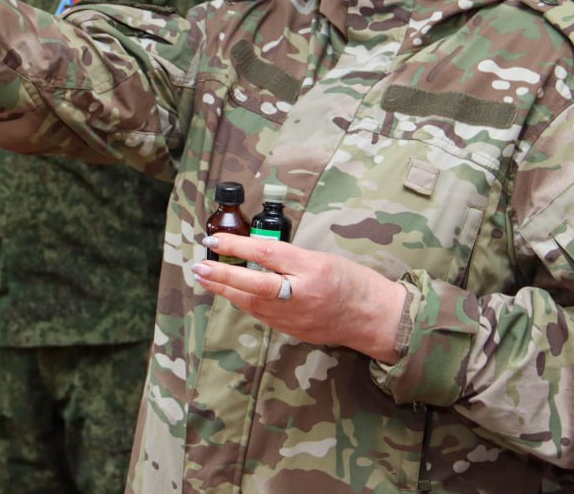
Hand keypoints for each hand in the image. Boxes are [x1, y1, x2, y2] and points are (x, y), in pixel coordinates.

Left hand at [192, 234, 408, 363]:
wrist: (374, 318)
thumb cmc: (353, 282)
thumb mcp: (324, 258)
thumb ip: (291, 257)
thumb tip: (255, 253)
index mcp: (312, 268)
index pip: (267, 254)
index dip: (238, 246)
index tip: (214, 240)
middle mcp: (302, 294)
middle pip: (254, 284)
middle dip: (223, 276)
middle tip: (199, 266)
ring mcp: (296, 317)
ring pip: (253, 303)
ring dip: (226, 290)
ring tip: (206, 278)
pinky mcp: (293, 331)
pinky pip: (262, 315)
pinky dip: (243, 303)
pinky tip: (229, 294)